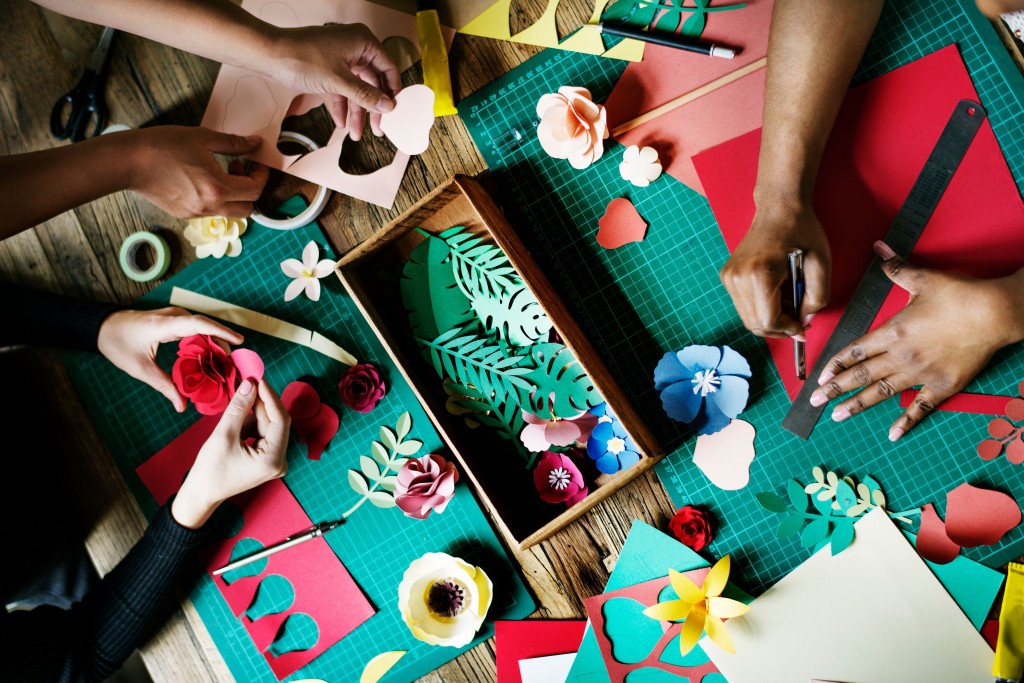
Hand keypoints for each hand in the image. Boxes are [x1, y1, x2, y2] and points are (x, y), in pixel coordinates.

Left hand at [97, 307, 243, 411]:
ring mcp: (173, 315)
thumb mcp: (140, 369)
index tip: (240, 341)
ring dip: (214, 342)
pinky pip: (195, 328)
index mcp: (165, 325)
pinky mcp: (173, 319)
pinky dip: (204, 340)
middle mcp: (173, 316)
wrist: (101, 327)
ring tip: (225, 362)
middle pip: (206, 326)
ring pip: (202, 327)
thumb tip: (182, 406)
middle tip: (234, 364)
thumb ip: (164, 386)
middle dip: (222, 343)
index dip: (221, 332)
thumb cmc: (118, 344)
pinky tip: (208, 355)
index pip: (200, 324)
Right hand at [126, 126, 269, 217]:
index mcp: (217, 189)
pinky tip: (202, 179)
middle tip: (239, 168)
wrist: (127, 162)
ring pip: (229, 212)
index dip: (261, 176)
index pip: (254, 191)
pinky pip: (210, 212)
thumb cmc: (162, 146)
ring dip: (233, 195)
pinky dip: (216, 199)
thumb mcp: (203, 138)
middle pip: (247, 209)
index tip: (256, 162)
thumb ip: (234, 143)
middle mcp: (208, 207)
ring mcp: (195, 214)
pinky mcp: (183, 214)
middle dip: (250, 190)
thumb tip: (254, 143)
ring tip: (219, 171)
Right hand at [172, 379, 289, 528]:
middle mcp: (280, 461)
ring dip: (252, 415)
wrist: (201, 493)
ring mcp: (275, 461)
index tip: (259, 379)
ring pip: (268, 426)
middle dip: (261, 403)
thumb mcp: (223, 434)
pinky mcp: (267, 459)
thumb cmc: (210, 469)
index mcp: (273, 459)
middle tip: (248, 383)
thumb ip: (239, 407)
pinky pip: (262, 434)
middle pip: (275, 422)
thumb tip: (250, 384)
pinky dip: (250, 425)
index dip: (270, 397)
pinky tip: (235, 427)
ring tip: (233, 413)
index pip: (280, 420)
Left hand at [264, 23, 400, 139]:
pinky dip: (342, 106)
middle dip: (372, 108)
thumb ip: (365, 95)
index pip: (388, 67)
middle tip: (377, 129)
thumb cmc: (300, 58)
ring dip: (357, 112)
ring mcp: (341, 58)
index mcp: (362, 42)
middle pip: (373, 82)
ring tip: (356, 133)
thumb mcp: (338, 81)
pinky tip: (341, 122)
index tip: (394, 111)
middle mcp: (355, 48)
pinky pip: (342, 90)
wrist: (269, 56)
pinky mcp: (329, 69)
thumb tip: (388, 106)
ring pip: (357, 89)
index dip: (392, 90)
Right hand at [719, 202, 830, 337]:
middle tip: (798, 319)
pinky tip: (775, 294)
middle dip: (779, 328)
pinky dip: (761, 308)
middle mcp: (737, 278)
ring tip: (788, 302)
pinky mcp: (728, 276)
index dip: (788, 330)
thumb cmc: (801, 231)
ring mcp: (729, 277)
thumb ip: (817, 298)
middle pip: (754, 325)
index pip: (768, 322)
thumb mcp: (821, 264)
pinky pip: (744, 306)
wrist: (779, 207)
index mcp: (759, 275)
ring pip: (748, 318)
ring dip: (770, 319)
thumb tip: (804, 322)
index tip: (802, 328)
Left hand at [810, 241, 1023, 440]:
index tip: (819, 376)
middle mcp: (901, 356)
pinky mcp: (943, 385)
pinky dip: (906, 421)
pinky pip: (920, 407)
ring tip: (838, 415)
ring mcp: (921, 373)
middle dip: (834, 389)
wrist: (995, 313)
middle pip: (860, 375)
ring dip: (858, 405)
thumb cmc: (959, 295)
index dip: (834, 364)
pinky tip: (892, 434)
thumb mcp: (923, 278)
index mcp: (892, 331)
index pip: (854, 351)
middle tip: (814, 402)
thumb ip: (896, 267)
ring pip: (881, 392)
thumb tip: (879, 247)